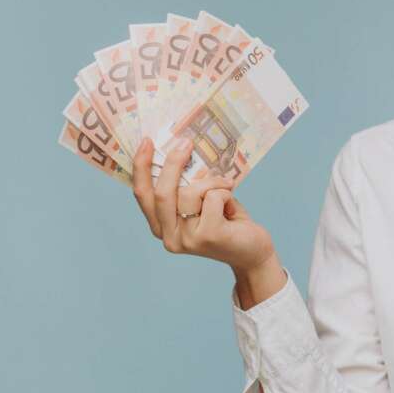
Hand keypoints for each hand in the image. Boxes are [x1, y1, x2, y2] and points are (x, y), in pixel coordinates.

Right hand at [131, 136, 276, 272]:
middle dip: (172, 163)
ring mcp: (187, 239)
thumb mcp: (201, 201)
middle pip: (161, 193)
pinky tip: (232, 208)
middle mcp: (169, 236)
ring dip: (212, 182)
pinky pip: (213, 197)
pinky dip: (226, 193)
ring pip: (190, 192)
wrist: (252, 251)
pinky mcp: (208, 236)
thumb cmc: (225, 220)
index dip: (141, 167)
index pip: (143, 195)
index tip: (146, 141)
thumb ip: (187, 185)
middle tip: (186, 143)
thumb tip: (181, 151)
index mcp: (162, 226)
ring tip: (226, 189)